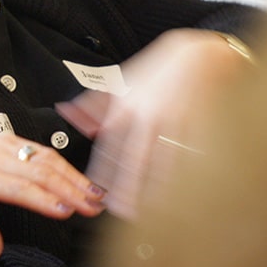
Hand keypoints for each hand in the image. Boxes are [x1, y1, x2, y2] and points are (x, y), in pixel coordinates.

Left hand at [0, 125, 105, 257]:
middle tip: (94, 206)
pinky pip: (39, 150)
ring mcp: (2, 145)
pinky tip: (76, 176)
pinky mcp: (7, 140)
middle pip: (40, 172)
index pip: (20, 189)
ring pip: (45, 158)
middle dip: (72, 189)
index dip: (46, 200)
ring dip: (72, 175)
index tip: (69, 212)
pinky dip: (62, 163)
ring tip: (94, 193)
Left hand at [57, 28, 251, 219]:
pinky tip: (180, 193)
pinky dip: (184, 175)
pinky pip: (189, 155)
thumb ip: (94, 102)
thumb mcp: (121, 81)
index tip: (99, 193)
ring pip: (162, 161)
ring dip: (155, 188)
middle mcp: (148, 116)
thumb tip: (67, 114)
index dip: (104, 172)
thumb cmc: (159, 70)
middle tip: (121, 212)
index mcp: (126, 107)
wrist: (199, 54)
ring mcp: (174, 122)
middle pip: (134, 158)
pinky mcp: (197, 125)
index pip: (110, 146)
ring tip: (149, 211)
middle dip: (127, 187)